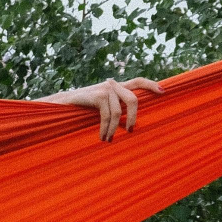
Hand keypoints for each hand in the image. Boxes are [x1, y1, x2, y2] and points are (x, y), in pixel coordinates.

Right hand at [40, 76, 162, 141]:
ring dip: (114, 129)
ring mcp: (105, 88)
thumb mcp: (99, 108)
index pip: (138, 81)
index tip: (164, 92)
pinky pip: (108, 115)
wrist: (58, 105)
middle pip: (134, 98)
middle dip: (134, 117)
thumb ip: (114, 109)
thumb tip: (131, 124)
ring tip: (108, 139)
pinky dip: (106, 128)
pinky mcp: (97, 95)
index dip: (151, 85)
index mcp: (115, 87)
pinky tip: (102, 137)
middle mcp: (112, 84)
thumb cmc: (79, 110)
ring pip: (119, 111)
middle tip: (130, 131)